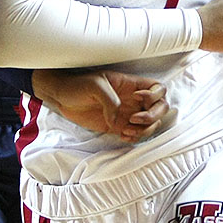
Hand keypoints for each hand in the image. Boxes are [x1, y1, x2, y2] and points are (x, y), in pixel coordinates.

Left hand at [32, 68, 167, 142]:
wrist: (61, 98)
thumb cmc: (77, 85)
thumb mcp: (95, 85)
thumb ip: (110, 100)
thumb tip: (119, 120)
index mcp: (131, 84)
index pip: (157, 88)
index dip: (154, 95)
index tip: (135, 98)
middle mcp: (133, 100)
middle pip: (161, 108)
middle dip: (153, 116)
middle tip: (135, 119)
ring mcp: (127, 113)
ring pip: (151, 124)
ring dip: (145, 130)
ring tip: (127, 131)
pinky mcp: (118, 127)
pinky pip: (136, 134)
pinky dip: (135, 138)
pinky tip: (123, 136)